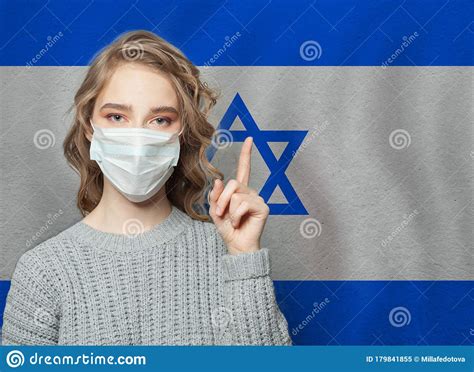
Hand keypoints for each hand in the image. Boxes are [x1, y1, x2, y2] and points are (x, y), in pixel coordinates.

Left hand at [208, 137, 269, 254]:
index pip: (244, 168)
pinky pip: (242, 204)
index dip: (246, 154)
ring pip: (235, 195)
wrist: (237, 246)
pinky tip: (238, 223)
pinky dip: (235, 216)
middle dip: (222, 199)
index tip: (250, 138)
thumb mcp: (215, 211)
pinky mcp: (262, 207)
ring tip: (232, 221)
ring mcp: (257, 199)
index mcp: (240, 191)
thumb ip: (215, 196)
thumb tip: (218, 181)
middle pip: (232, 183)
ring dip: (228, 210)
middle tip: (221, 214)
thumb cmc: (228, 229)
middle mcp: (250, 192)